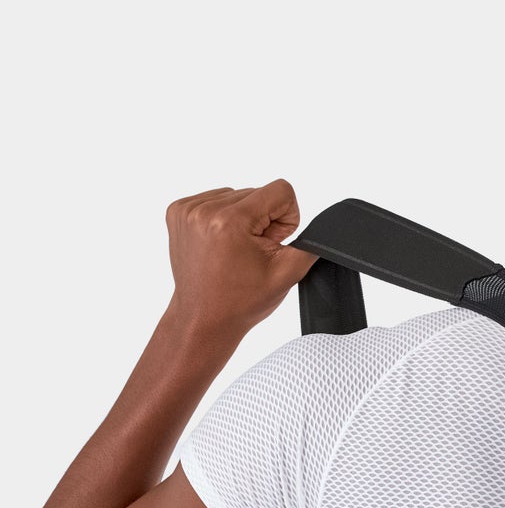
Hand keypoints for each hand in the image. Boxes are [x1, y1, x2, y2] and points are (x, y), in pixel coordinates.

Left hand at [164, 178, 319, 338]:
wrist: (205, 317)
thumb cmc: (241, 300)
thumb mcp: (288, 273)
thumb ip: (311, 244)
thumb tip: (323, 229)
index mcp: (231, 221)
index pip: (280, 190)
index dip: (286, 218)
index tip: (273, 242)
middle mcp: (205, 210)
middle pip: (257, 192)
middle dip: (264, 220)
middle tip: (254, 251)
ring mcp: (187, 210)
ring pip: (237, 195)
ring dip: (244, 218)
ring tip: (237, 249)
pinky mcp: (178, 211)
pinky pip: (215, 199)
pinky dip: (224, 218)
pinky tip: (222, 242)